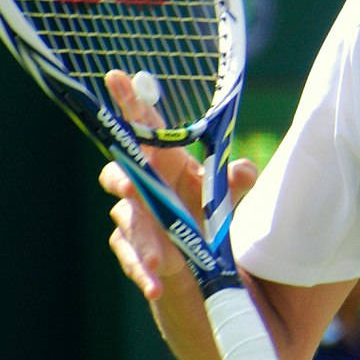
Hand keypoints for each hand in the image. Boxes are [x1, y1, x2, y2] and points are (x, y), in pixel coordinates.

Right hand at [97, 70, 256, 299]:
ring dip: (144, 241)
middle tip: (132, 186)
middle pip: (120, 172)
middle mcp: (144, 187)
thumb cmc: (209, 216)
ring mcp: (135, 220)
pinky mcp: (133, 251)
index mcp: (166, 162)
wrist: (202, 266)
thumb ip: (238, 182)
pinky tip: (155, 284)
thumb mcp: (228, 197)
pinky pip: (131, 258)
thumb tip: (243, 170)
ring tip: (160, 260)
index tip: (116, 76)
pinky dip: (143, 271)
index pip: (145, 128)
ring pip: (129, 223)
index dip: (130, 103)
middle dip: (122, 177)